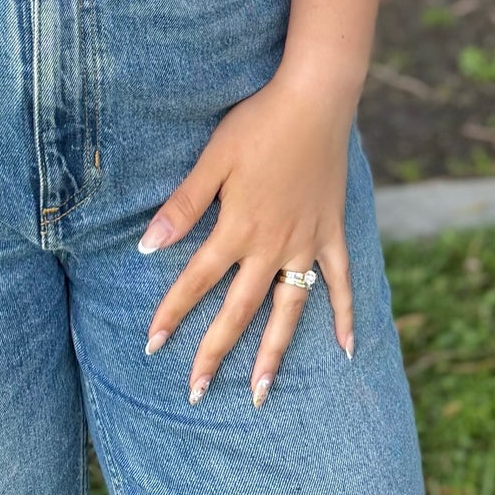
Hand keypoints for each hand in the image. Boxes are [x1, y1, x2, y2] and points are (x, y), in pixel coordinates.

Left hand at [137, 68, 355, 406]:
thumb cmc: (258, 123)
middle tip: (195, 393)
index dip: (172, 313)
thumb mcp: (213, 159)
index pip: (196, 281)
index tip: (151, 346)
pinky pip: (340, 283)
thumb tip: (147, 246)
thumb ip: (183, 205)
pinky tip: (346, 350)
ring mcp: (306, 244)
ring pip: (288, 311)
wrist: (315, 100)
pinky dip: (343, 315)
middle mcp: (272, 246)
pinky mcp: (333, 233)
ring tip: (259, 394)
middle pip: (239, 311)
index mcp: (238, 228)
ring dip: (273, 354)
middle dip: (214, 353)